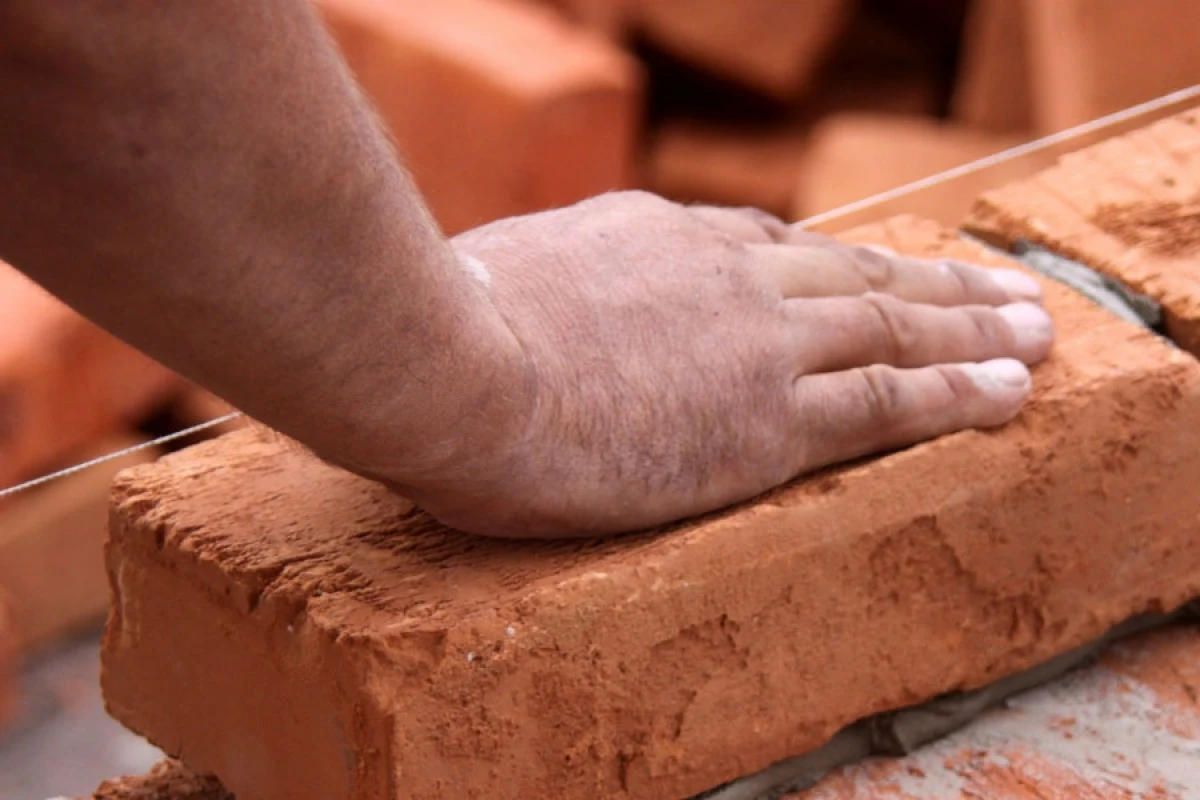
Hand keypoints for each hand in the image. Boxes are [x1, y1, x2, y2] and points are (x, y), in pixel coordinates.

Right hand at [383, 191, 1052, 537]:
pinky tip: (1007, 392)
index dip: (827, 262)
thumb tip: (498, 298)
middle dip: (929, 280)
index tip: (866, 270)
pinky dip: (955, 394)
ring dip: (969, 328)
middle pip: (849, 270)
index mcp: (652, 239)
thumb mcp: (490, 275)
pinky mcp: (767, 419)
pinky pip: (886, 401)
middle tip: (995, 287)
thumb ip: (529, 288)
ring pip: (890, 325)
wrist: (449, 365)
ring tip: (1031, 330)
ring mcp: (753, 342)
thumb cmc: (434, 331)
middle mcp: (721, 275)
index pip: (761, 246)